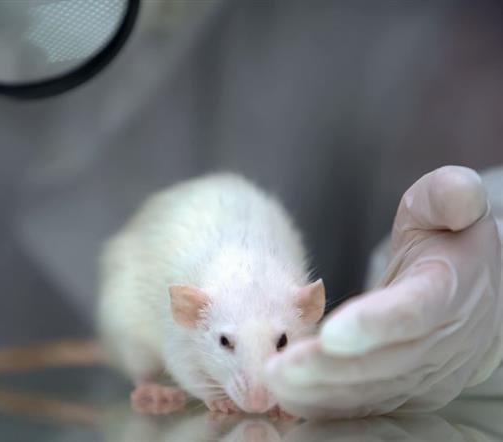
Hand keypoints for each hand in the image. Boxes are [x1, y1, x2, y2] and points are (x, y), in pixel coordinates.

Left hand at [265, 166, 502, 418]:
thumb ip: (449, 195)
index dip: (376, 324)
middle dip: (329, 367)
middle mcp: (443, 341)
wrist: (473, 297)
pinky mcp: (407, 392)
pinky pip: (365, 404)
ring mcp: (426, 373)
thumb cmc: (446, 242)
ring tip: (273, 383)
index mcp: (450, 290)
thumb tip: (459, 197)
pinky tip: (288, 397)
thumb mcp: (445, 208)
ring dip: (320, 391)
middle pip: (384, 362)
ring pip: (371, 390)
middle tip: (278, 368)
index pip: (416, 310)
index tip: (331, 332)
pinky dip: (326, 404)